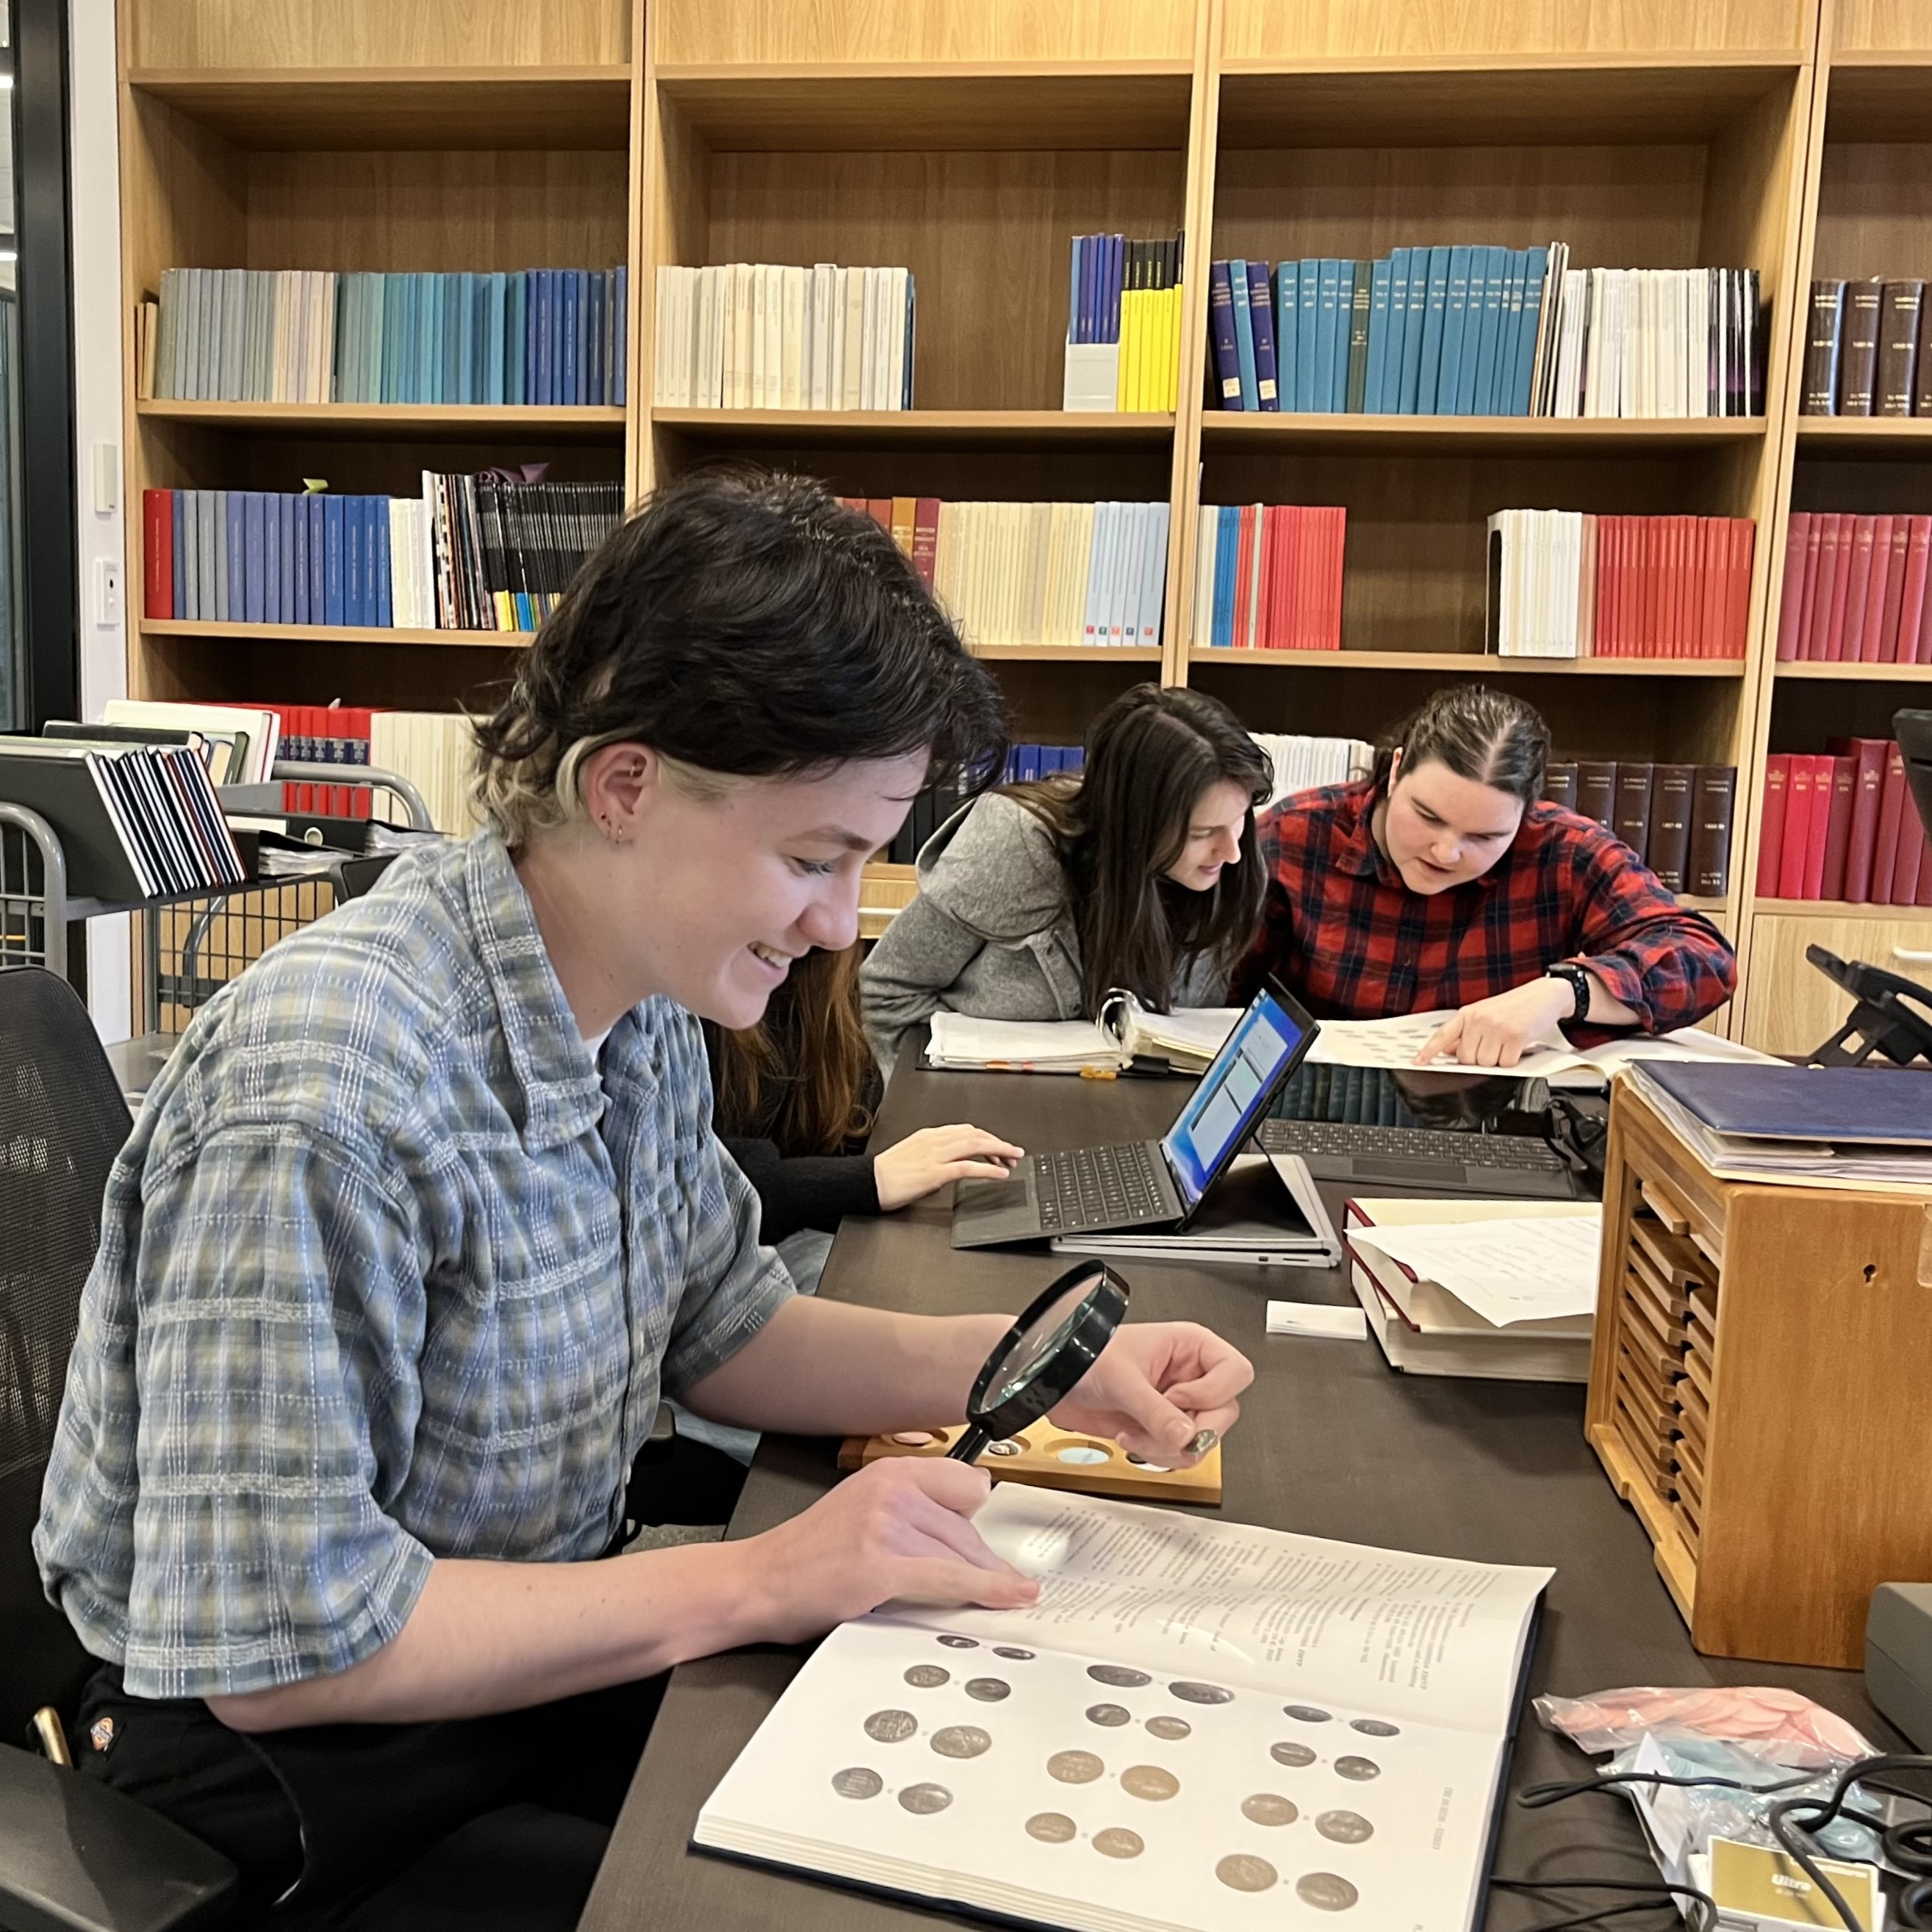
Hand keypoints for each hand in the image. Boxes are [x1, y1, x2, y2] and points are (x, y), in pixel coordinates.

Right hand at [738, 1456, 1038, 1645]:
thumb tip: (967, 1515)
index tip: (998, 1535)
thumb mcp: (860, 1508)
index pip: (963, 1482)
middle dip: (984, 1558)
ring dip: (988, 1578)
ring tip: (1008, 1594)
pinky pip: (950, 1576)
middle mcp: (891, 1489)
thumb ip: (908, 1505)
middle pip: (966, 1524)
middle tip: (1003, 1580)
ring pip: (962, 1551)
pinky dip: (985, 1590)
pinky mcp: (884, 1563)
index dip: (981, 1515)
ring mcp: (887, 1524)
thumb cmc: (807, 1554)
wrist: (759, 1581)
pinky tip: (1006, 1597)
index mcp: (887, 1472)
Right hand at [874, 1124, 1024, 1210]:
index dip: (986, 1137)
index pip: (965, 1130)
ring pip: (975, 1145)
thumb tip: (951, 1166)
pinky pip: (967, 1167)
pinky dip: (988, 1169)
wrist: (867, 1182)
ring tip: (1013, 1159)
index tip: (998, 1146)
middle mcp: (934, 1141)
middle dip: (998, 1142)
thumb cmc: (886, 1174)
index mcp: (928, 1135)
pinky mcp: (934, 1173)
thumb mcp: (912, 1156)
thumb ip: (933, 1156)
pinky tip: (1000, 1173)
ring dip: (999, 1150)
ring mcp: (935, 1155)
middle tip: (1013, 1152)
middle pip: (975, 1135)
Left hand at [1047, 1322, 1252, 1465]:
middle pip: (1225, 1412)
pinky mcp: (1163, 1428)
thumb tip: (1186, 1435)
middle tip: (1161, 1425)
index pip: (1236, 1371)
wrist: (1054, 1379)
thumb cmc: (1083, 1355)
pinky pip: (1181, 1453)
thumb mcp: (1122, 1379)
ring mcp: (1178, 1404)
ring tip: (1136, 1432)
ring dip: (1167, 1446)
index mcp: (1190, 1346)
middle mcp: (1190, 1375)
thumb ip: (1155, 1410)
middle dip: (1190, 1428)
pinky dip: (1157, 1455)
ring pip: (1204, 1439)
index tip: (1177, 1396)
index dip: (1213, 1391)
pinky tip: (1131, 1437)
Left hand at [1415, 977, 1574, 1068]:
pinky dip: (1512, 1061)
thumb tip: (1448, 1051)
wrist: (1544, 995)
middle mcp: (1479, 1019)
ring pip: (1485, 1064)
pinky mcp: (1515, 1036)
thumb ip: (1466, 1032)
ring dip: (1497, 1060)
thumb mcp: (1485, 1014)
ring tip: (1505, 1044)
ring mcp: (1496, 1027)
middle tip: (1493, 1046)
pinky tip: (1517, 1046)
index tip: (1418, 1062)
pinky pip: (1506, 1063)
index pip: (1443, 1035)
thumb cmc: (1514, 1007)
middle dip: (1479, 1059)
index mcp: (1468, 1014)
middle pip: (1466, 1058)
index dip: (1429, 1051)